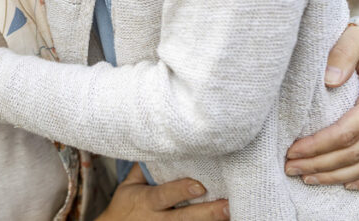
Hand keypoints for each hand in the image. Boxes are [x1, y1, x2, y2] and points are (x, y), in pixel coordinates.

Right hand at [98, 165, 228, 219]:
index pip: (165, 195)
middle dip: (207, 212)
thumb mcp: (129, 185)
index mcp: (147, 201)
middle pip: (185, 217)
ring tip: (232, 214)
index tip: (199, 186)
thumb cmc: (125, 206)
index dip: (181, 190)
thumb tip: (158, 144)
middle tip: (227, 206)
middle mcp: (159, 219)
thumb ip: (143, 168)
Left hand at [285, 24, 358, 189]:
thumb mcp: (354, 38)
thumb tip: (329, 79)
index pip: (347, 132)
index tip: (292, 151)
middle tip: (290, 168)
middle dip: (320, 165)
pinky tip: (343, 185)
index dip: (318, 146)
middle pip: (356, 153)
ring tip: (307, 178)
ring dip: (337, 176)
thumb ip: (341, 53)